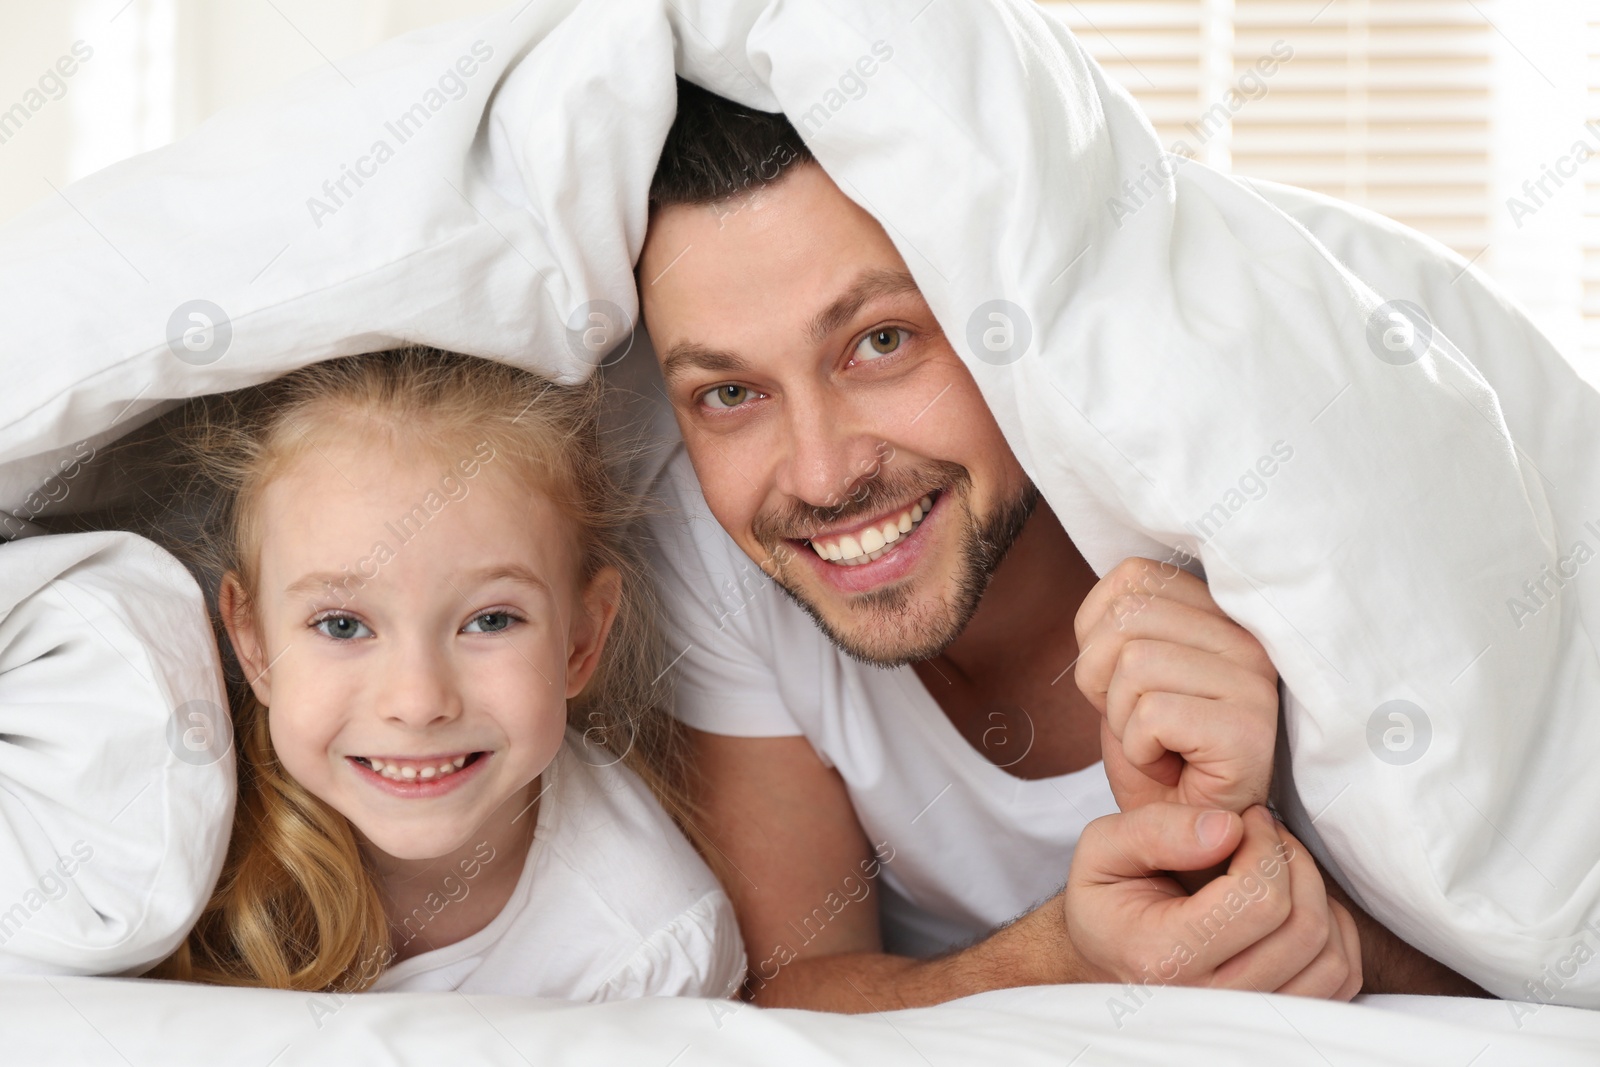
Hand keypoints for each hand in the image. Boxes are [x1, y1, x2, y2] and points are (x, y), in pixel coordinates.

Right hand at [1064, 804, 1361, 999]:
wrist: (1106, 956)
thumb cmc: (1108, 900)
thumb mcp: (1102, 849)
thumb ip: (1155, 830)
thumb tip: (1228, 828)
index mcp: (1166, 957)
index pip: (1258, 900)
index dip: (1265, 845)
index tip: (1246, 820)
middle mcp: (1211, 1000)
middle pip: (1302, 927)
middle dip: (1293, 862)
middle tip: (1263, 833)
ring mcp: (1249, 1016)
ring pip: (1329, 955)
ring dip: (1316, 894)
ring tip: (1275, 866)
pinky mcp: (1281, 1017)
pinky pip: (1341, 975)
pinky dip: (1333, 928)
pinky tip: (1291, 901)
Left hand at [1074, 557, 1278, 812]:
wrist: (1183, 836)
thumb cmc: (1157, 755)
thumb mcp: (1123, 673)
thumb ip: (1121, 623)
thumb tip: (1111, 602)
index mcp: (1220, 611)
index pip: (1132, 577)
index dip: (1100, 636)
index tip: (1127, 685)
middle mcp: (1248, 637)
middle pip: (1125, 619)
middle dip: (1103, 681)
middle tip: (1138, 723)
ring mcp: (1255, 681)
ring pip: (1133, 666)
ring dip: (1123, 720)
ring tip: (1158, 745)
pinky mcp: (1249, 728)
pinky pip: (1150, 715)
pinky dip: (1139, 750)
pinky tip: (1170, 765)